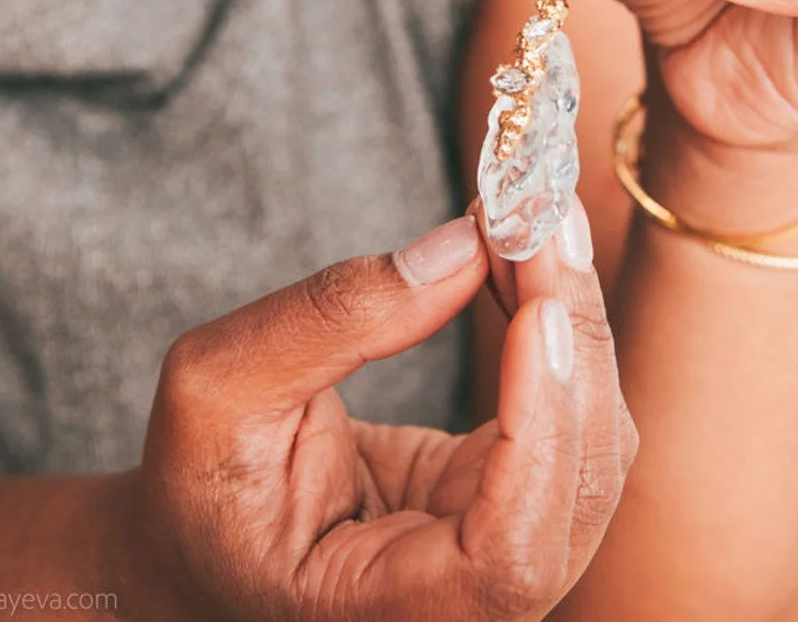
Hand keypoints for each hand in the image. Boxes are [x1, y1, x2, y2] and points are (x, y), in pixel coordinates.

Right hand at [121, 206, 631, 620]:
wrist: (211, 534)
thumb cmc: (201, 484)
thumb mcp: (216, 389)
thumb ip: (333, 321)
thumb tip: (464, 247)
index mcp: (389, 611)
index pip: (509, 557)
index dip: (544, 438)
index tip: (537, 313)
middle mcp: (472, 600)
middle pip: (579, 483)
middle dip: (571, 338)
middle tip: (539, 215)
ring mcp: (509, 548)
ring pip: (595, 441)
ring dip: (573, 318)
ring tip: (529, 217)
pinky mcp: (516, 493)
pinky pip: (570, 411)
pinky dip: (557, 326)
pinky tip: (522, 255)